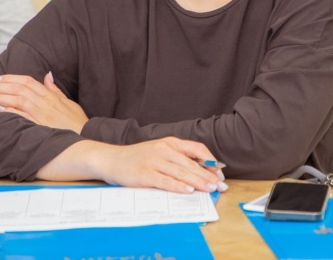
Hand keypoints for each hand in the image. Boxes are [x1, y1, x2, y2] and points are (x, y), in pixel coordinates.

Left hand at [0, 73, 87, 133]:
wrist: (87, 136)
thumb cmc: (77, 121)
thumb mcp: (68, 101)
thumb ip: (55, 89)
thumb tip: (47, 75)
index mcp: (50, 95)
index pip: (27, 81)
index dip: (11, 78)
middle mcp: (45, 102)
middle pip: (19, 89)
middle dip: (0, 86)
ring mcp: (42, 114)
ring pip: (18, 100)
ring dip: (1, 97)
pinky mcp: (41, 126)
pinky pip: (24, 117)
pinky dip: (12, 112)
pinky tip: (0, 110)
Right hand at [45, 137, 226, 194]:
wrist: (111, 159)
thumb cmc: (138, 158)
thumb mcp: (160, 151)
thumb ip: (178, 158)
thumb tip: (201, 170)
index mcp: (170, 142)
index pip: (196, 149)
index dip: (210, 161)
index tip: (220, 172)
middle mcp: (163, 149)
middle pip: (191, 164)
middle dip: (208, 176)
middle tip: (221, 185)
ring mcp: (154, 161)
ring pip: (181, 172)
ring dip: (198, 182)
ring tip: (210, 189)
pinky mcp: (145, 174)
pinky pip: (165, 181)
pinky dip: (178, 186)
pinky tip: (188, 190)